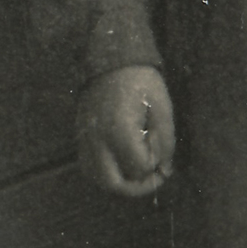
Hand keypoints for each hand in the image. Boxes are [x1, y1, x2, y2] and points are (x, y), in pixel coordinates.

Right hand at [76, 65, 174, 197]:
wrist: (112, 59)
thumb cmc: (141, 81)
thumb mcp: (162, 106)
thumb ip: (165, 140)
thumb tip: (165, 169)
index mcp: (119, 130)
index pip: (140, 166)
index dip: (156, 165)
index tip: (164, 152)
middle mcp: (97, 140)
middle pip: (113, 183)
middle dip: (136, 187)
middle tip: (153, 178)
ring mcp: (85, 140)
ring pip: (97, 179)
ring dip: (119, 182)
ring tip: (138, 171)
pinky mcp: (80, 137)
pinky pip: (88, 167)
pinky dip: (105, 173)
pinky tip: (121, 165)